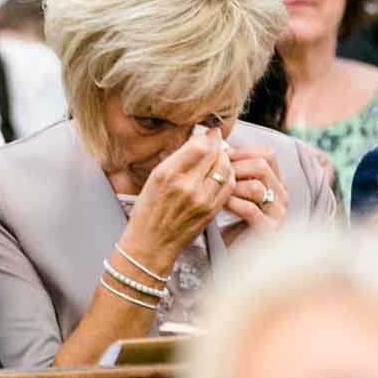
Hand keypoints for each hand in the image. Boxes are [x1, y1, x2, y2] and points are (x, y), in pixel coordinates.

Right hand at [117, 125, 233, 268]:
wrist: (151, 244)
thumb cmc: (148, 210)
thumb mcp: (154, 178)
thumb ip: (176, 159)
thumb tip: (198, 141)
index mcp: (168, 174)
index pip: (199, 145)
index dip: (206, 137)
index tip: (207, 134)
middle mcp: (186, 185)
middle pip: (215, 154)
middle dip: (217, 145)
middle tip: (215, 142)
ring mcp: (202, 199)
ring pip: (225, 168)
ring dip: (224, 159)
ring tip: (217, 158)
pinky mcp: (211, 210)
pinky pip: (228, 185)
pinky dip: (227, 175)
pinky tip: (219, 174)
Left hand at [220, 146, 287, 243]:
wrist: (236, 252)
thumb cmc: (232, 217)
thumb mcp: (236, 188)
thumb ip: (234, 169)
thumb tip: (216, 142)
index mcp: (277, 181)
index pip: (267, 153)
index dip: (242, 150)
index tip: (221, 155)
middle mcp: (282, 195)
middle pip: (262, 166)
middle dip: (234, 166)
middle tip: (214, 172)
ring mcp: (278, 214)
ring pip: (256, 187)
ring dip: (232, 185)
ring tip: (216, 189)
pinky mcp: (268, 230)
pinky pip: (250, 210)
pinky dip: (232, 203)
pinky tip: (220, 204)